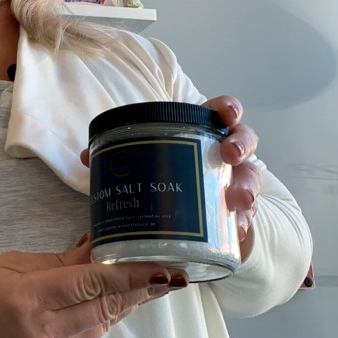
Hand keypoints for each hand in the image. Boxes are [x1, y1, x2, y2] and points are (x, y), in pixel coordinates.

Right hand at [0, 237, 186, 337]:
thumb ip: (61, 261)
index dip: (132, 275)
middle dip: (143, 288)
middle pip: (106, 307)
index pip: (91, 284)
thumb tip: (98, 248)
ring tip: (158, 282)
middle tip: (173, 271)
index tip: (163, 267)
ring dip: (132, 302)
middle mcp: (43, 330)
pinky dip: (110, 316)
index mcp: (28, 298)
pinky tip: (124, 301)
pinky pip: (90, 336)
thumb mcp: (14, 265)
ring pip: (103, 324)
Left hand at [79, 97, 261, 252]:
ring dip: (247, 186)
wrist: (186, 217)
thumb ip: (117, 156)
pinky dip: (243, 221)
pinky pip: (247, 214)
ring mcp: (234, 183)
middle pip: (244, 140)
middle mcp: (224, 155)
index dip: (228, 108)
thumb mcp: (143, 162)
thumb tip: (87, 156)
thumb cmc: (167, 177)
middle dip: (241, 144)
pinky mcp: (236, 214)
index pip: (222, 112)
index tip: (226, 114)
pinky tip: (235, 228)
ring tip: (237, 199)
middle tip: (229, 155)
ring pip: (250, 177)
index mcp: (202, 133)